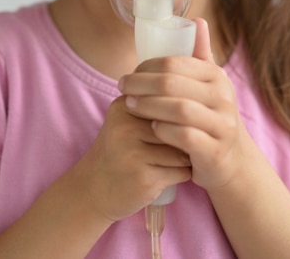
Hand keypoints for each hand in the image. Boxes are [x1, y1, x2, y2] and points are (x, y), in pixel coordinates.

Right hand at [77, 94, 191, 222]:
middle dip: (183, 136)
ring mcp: (133, 153)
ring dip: (184, 157)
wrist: (93, 189)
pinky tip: (165, 176)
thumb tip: (197, 102)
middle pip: (177, 124)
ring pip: (182, 149)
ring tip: (167, 161)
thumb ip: (154, 105)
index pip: (168, 100)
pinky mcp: (144, 178)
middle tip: (175, 145)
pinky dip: (180, 175)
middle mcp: (126, 126)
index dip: (178, 114)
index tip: (174, 124)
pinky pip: (181, 171)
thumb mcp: (127, 119)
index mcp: (124, 105)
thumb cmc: (119, 150)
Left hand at [118, 18, 246, 191]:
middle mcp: (222, 97)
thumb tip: (196, 19)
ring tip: (129, 105)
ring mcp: (221, 124)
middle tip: (121, 88)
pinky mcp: (215, 150)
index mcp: (216, 76)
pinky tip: (151, 128)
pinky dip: (164, 130)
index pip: (174, 63)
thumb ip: (200, 54)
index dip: (146, 67)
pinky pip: (185, 136)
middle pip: (172, 84)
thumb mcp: (208, 84)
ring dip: (148, 106)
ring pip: (178, 109)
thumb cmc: (210, 115)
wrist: (232, 160)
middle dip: (140, 84)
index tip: (128, 73)